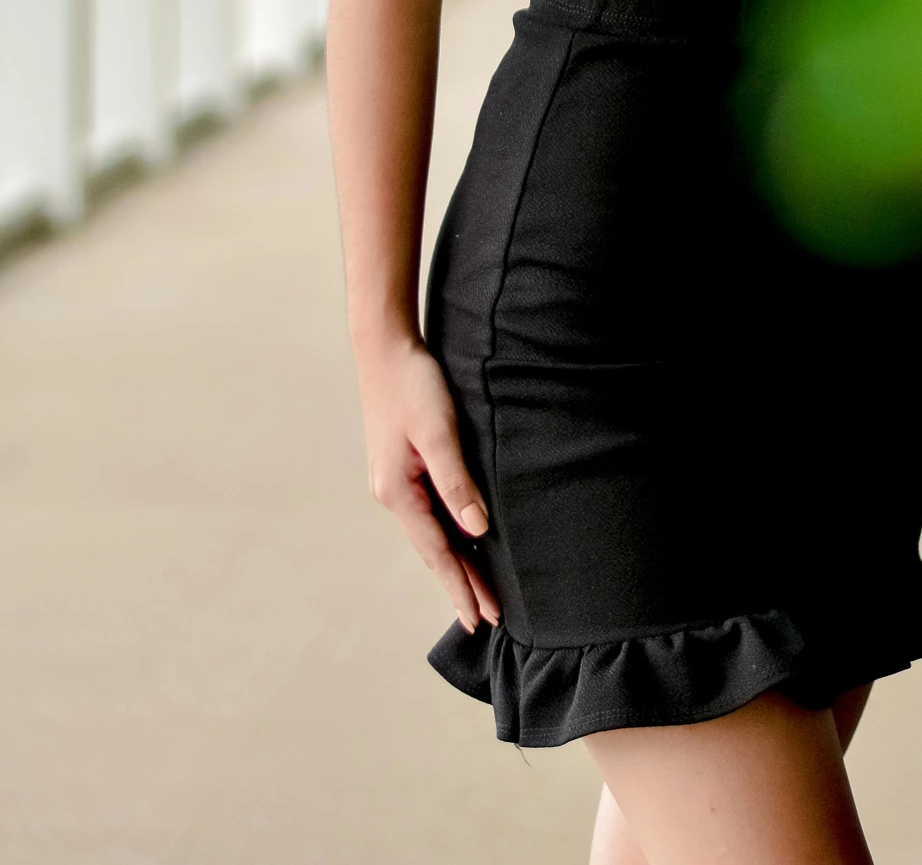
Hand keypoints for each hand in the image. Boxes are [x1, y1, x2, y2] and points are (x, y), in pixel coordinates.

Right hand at [357, 334, 500, 633]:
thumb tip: (477, 530)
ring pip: (433, 532)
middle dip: (462, 582)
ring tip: (481, 590)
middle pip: (434, 549)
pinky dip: (449, 532)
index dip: (460, 586)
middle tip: (489, 619)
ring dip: (456, 560)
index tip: (480, 618)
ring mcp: (396, 481)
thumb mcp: (438, 431)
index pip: (437, 552)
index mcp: (397, 492)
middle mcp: (393, 493)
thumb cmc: (413, 384)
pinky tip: (464, 539)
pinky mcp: (404, 466)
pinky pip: (431, 512)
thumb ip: (456, 481)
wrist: (386, 347)